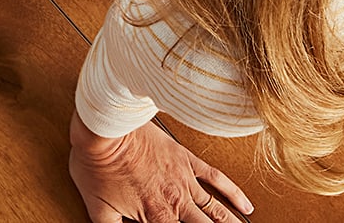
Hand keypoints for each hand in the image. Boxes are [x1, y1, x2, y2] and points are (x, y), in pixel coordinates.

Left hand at [69, 116, 252, 222]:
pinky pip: (216, 179)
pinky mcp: (185, 160)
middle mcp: (175, 201)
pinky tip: (246, 205)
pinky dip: (234, 194)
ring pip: (216, 210)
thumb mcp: (97, 207)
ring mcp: (183, 180)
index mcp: (156, 216)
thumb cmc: (97, 165)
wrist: (104, 129)